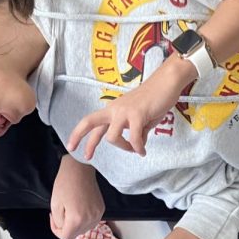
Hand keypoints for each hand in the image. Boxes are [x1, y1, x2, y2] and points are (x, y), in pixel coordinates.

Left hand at [50, 155, 104, 238]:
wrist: (79, 169)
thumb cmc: (65, 183)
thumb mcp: (55, 205)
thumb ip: (59, 222)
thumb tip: (64, 228)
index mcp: (76, 219)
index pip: (65, 237)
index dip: (56, 231)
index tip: (53, 219)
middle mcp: (89, 219)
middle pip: (75, 235)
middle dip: (66, 227)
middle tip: (60, 214)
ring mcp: (97, 215)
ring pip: (84, 229)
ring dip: (75, 225)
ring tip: (70, 211)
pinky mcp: (101, 210)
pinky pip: (91, 222)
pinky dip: (84, 220)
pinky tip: (79, 209)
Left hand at [67, 57, 194, 159]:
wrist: (166, 82)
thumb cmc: (155, 99)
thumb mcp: (141, 119)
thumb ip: (135, 131)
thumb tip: (136, 145)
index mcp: (113, 109)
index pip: (91, 122)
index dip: (79, 135)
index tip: (72, 147)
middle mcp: (114, 109)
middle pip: (89, 121)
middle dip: (81, 137)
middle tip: (84, 156)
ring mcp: (124, 111)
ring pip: (112, 137)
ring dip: (124, 147)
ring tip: (136, 149)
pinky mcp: (137, 114)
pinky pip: (134, 139)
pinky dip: (139, 148)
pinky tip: (143, 151)